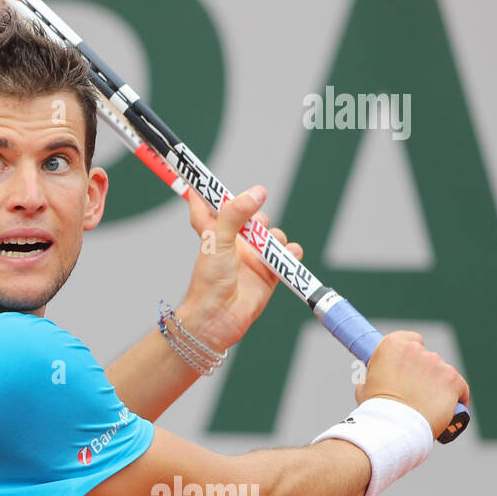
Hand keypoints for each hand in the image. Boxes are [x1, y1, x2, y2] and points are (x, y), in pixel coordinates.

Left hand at [175, 186, 302, 352]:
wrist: (218, 318)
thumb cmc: (208, 282)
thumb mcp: (217, 241)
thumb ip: (234, 214)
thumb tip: (257, 193)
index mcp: (213, 232)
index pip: (206, 206)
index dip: (206, 192)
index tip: (204, 177)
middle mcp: (233, 243)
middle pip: (251, 216)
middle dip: (258, 216)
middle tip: (256, 224)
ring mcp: (252, 258)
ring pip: (273, 235)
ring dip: (277, 237)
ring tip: (271, 248)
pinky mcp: (269, 274)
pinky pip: (288, 256)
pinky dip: (292, 254)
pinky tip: (288, 257)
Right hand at [358, 330, 469, 435]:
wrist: (395, 426)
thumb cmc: (377, 409)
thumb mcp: (365, 387)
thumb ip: (373, 378)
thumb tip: (373, 382)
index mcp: (392, 344)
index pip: (411, 340)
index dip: (411, 355)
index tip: (408, 366)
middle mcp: (417, 349)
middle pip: (427, 358)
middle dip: (424, 372)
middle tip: (416, 392)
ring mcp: (438, 364)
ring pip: (443, 373)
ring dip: (438, 385)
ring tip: (429, 405)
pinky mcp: (454, 380)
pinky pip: (460, 387)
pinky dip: (456, 396)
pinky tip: (450, 408)